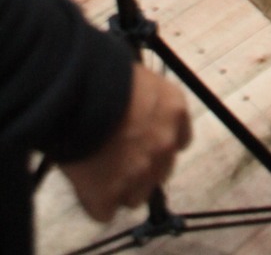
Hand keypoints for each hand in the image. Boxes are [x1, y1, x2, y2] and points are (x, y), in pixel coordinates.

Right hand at [61, 62, 190, 222]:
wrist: (76, 91)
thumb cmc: (101, 75)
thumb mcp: (138, 78)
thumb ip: (148, 104)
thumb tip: (138, 113)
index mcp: (175, 111)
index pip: (180, 140)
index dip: (158, 143)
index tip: (143, 143)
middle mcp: (165, 144)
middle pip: (159, 172)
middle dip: (141, 168)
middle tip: (117, 159)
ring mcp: (140, 172)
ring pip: (136, 196)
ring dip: (120, 188)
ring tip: (99, 172)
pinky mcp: (110, 194)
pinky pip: (105, 211)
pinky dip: (96, 202)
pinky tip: (86, 185)